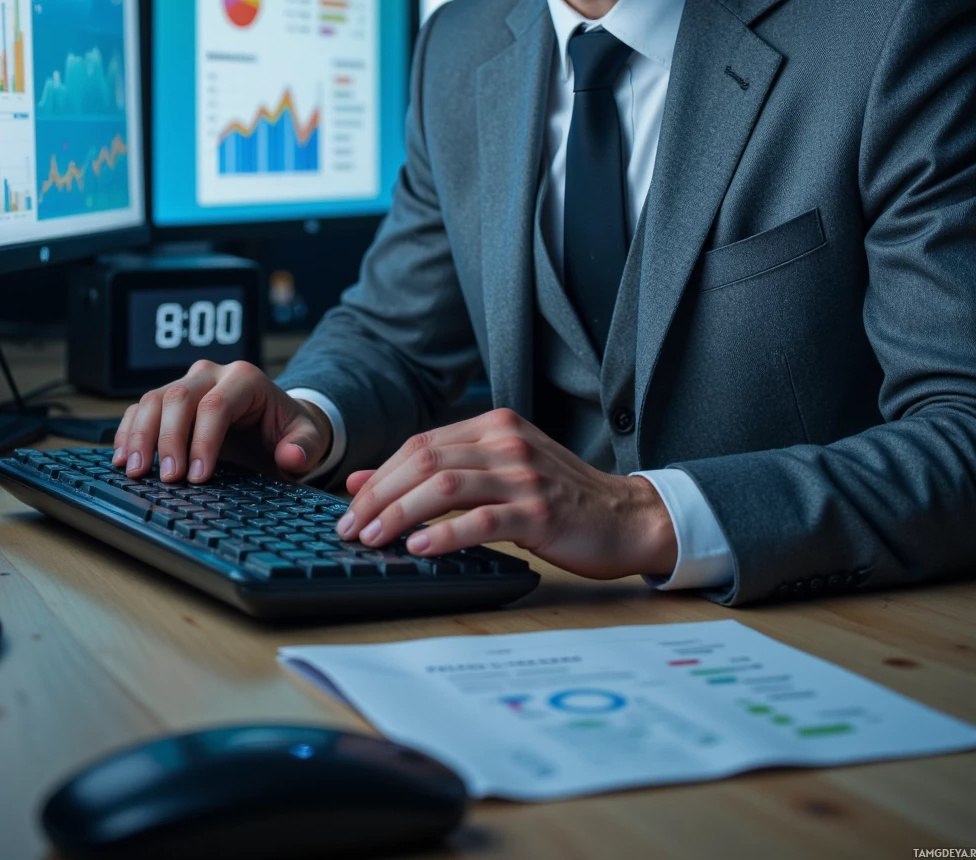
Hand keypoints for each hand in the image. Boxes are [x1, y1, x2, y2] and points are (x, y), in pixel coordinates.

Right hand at [111, 360, 332, 484]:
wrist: (275, 424)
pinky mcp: (168, 401)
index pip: (216, 405)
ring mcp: (187, 385)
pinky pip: (140, 409)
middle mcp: (212, 375)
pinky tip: (122, 458)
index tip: (198, 476)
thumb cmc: (287, 430)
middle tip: (168, 478)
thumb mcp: (308, 438)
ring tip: (135, 471)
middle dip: (169, 439)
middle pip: (179, 398)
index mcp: (246, 379)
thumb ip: (304, 447)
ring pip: (153, 400)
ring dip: (140, 435)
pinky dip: (128, 432)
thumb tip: (291, 457)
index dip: (203, 440)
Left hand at [335, 409, 676, 579]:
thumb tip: (364, 480)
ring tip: (375, 538)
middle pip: (426, 460)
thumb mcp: (497, 473)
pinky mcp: (540, 512)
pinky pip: (482, 520)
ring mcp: (525, 476)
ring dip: (401, 513)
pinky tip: (420, 548)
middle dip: (380, 495)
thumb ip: (438, 472)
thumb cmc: (558, 498)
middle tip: (352, 527)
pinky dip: (444, 534)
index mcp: (495, 426)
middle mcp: (507, 443)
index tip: (351, 506)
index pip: (421, 444)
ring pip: (446, 486)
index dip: (380, 475)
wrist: (624, 517)